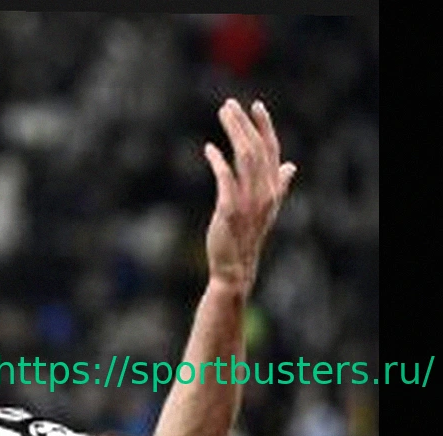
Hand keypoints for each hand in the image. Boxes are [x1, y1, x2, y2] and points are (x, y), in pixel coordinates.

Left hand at [203, 98, 296, 294]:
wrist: (235, 266)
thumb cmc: (248, 236)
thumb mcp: (268, 208)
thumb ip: (280, 184)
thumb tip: (292, 165)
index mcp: (274, 189)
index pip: (272, 150)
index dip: (265, 127)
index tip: (255, 106)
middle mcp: (264, 192)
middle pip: (256, 148)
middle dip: (243, 123)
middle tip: (229, 104)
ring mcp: (248, 201)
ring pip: (243, 158)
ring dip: (232, 133)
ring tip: (221, 115)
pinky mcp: (229, 210)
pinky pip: (225, 179)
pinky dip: (218, 161)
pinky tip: (209, 148)